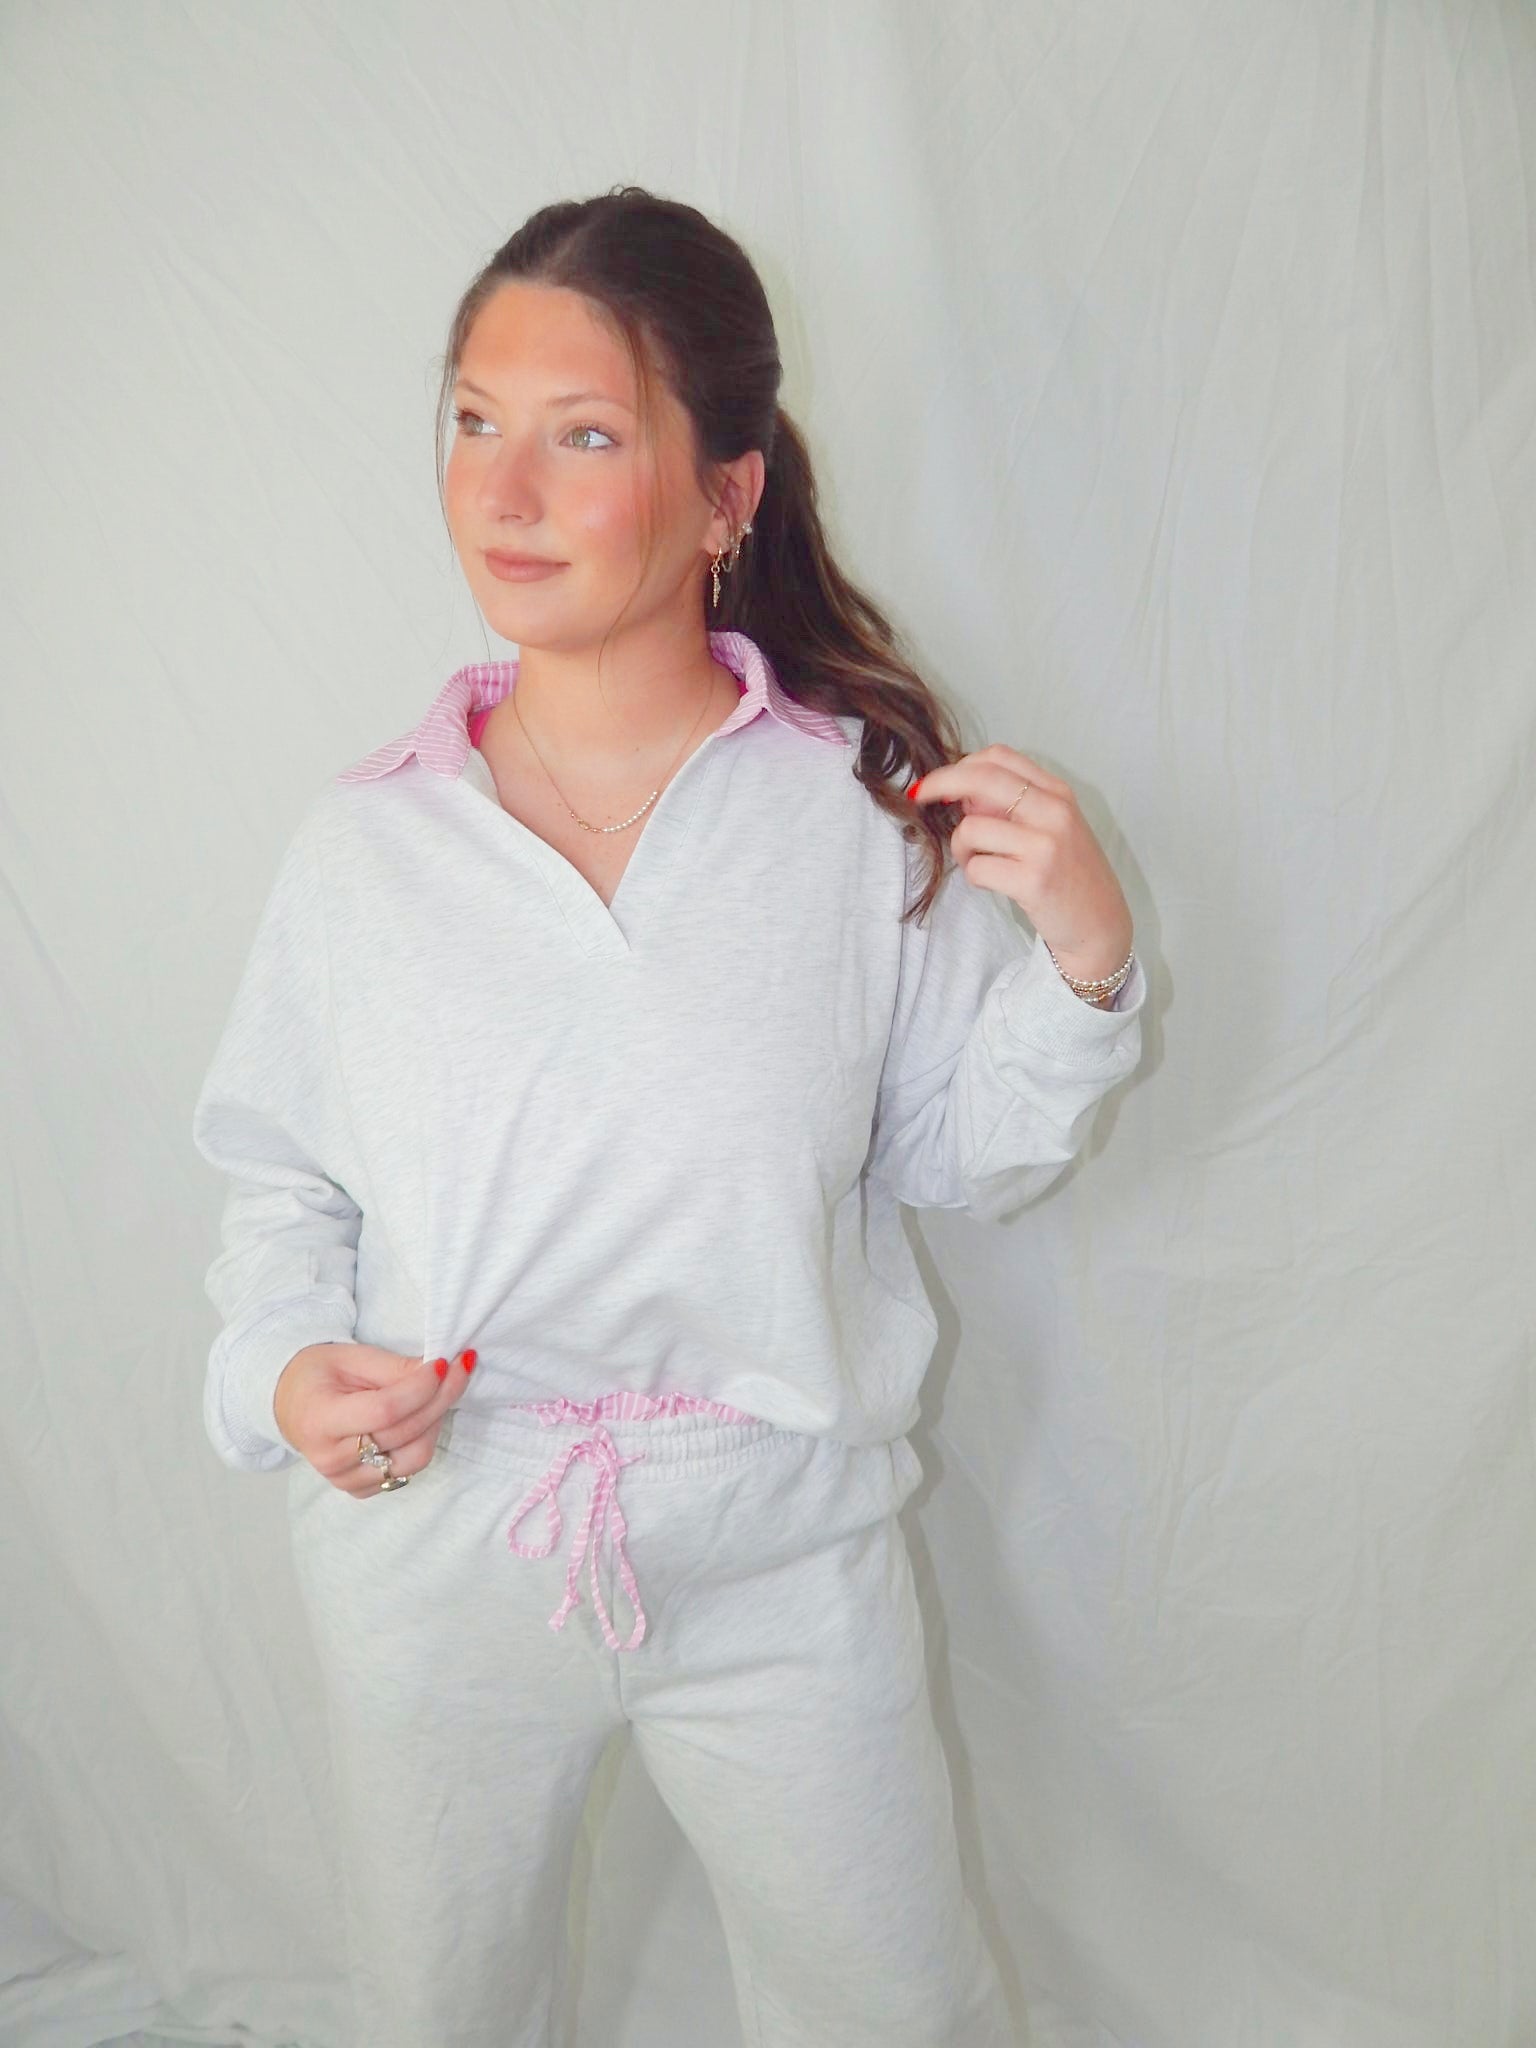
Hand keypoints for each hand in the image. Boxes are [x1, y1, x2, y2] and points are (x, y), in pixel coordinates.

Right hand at [275, 1341, 477, 1495]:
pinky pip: (405, 1472)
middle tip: (460, 1367)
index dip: (422, 1388)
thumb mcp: (350, 1357)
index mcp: (319, 1420)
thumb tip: (440, 1371)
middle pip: (404, 1434)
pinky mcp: (358, 1489)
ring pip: (413, 1459)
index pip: (385, 1411)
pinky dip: (421, 1443)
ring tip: (440, 1393)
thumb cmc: (319, 1375)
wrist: (290, 1404)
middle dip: (440, 1398)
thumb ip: (394, 1368)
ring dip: (435, 1422)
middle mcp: (329, 1458)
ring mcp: (344, 1479)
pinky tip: (420, 1417)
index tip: (446, 1362)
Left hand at [908, 744, 1132, 983]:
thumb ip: (1013, 804)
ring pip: (970, 829)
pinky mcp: (1033, 881)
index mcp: (1057, 793)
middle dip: (940, 783)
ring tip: (981, 862)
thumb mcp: (1052, 826)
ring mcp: (1045, 846)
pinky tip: (995, 884)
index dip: (959, 765)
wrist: (1100, 923)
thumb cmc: (1069, 873)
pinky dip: (975, 877)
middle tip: (918, 796)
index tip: (939, 780)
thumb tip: (961, 792)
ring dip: (962, 849)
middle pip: (981, 779)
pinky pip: (976, 868)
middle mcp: (1054, 812)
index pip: (999, 757)